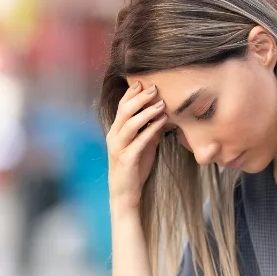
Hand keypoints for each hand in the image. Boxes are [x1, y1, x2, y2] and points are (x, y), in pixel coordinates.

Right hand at [106, 81, 166, 212]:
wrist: (125, 193)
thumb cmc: (134, 168)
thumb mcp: (143, 145)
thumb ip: (149, 130)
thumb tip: (162, 114)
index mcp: (116, 131)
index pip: (122, 107)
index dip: (131, 93)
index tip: (144, 82)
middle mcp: (114, 137)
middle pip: (124, 111)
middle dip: (140, 98)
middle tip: (155, 88)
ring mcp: (119, 148)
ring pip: (130, 124)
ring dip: (147, 112)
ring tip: (162, 103)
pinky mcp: (127, 159)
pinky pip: (139, 140)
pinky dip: (151, 129)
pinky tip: (162, 121)